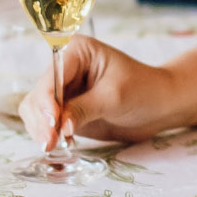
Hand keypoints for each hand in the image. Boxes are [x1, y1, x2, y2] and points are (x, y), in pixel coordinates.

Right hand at [19, 34, 182, 146]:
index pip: (51, 77)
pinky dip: (47, 134)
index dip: (47, 102)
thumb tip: (59, 126)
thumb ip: (83, 109)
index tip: (52, 125)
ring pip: (36, 110)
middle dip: (42, 119)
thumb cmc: (144, 90)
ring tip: (54, 145)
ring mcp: (64, 90)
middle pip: (38, 94)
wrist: (160, 106)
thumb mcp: (114, 97)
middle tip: (51, 143)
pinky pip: (45, 122)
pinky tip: (58, 144)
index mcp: (76, 51)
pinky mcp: (66, 110)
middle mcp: (65, 67)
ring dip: (41, 129)